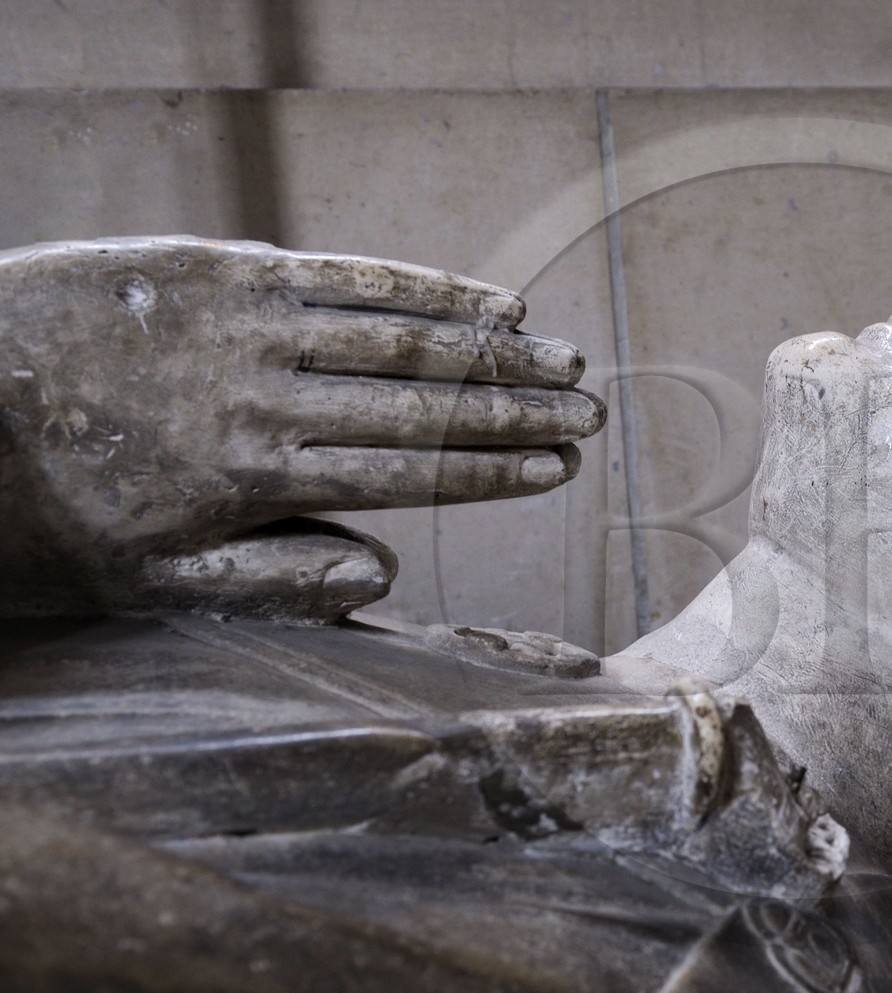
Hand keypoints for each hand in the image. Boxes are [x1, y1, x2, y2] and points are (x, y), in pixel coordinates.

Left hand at [0, 236, 604, 618]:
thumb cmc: (43, 509)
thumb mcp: (143, 579)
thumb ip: (269, 578)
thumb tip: (385, 574)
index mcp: (255, 479)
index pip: (406, 473)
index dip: (492, 472)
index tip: (560, 472)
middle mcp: (267, 399)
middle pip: (422, 405)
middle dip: (518, 413)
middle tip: (592, 416)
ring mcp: (247, 326)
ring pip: (398, 340)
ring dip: (492, 351)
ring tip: (563, 359)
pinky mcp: (220, 268)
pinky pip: (344, 276)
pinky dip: (424, 287)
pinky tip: (488, 298)